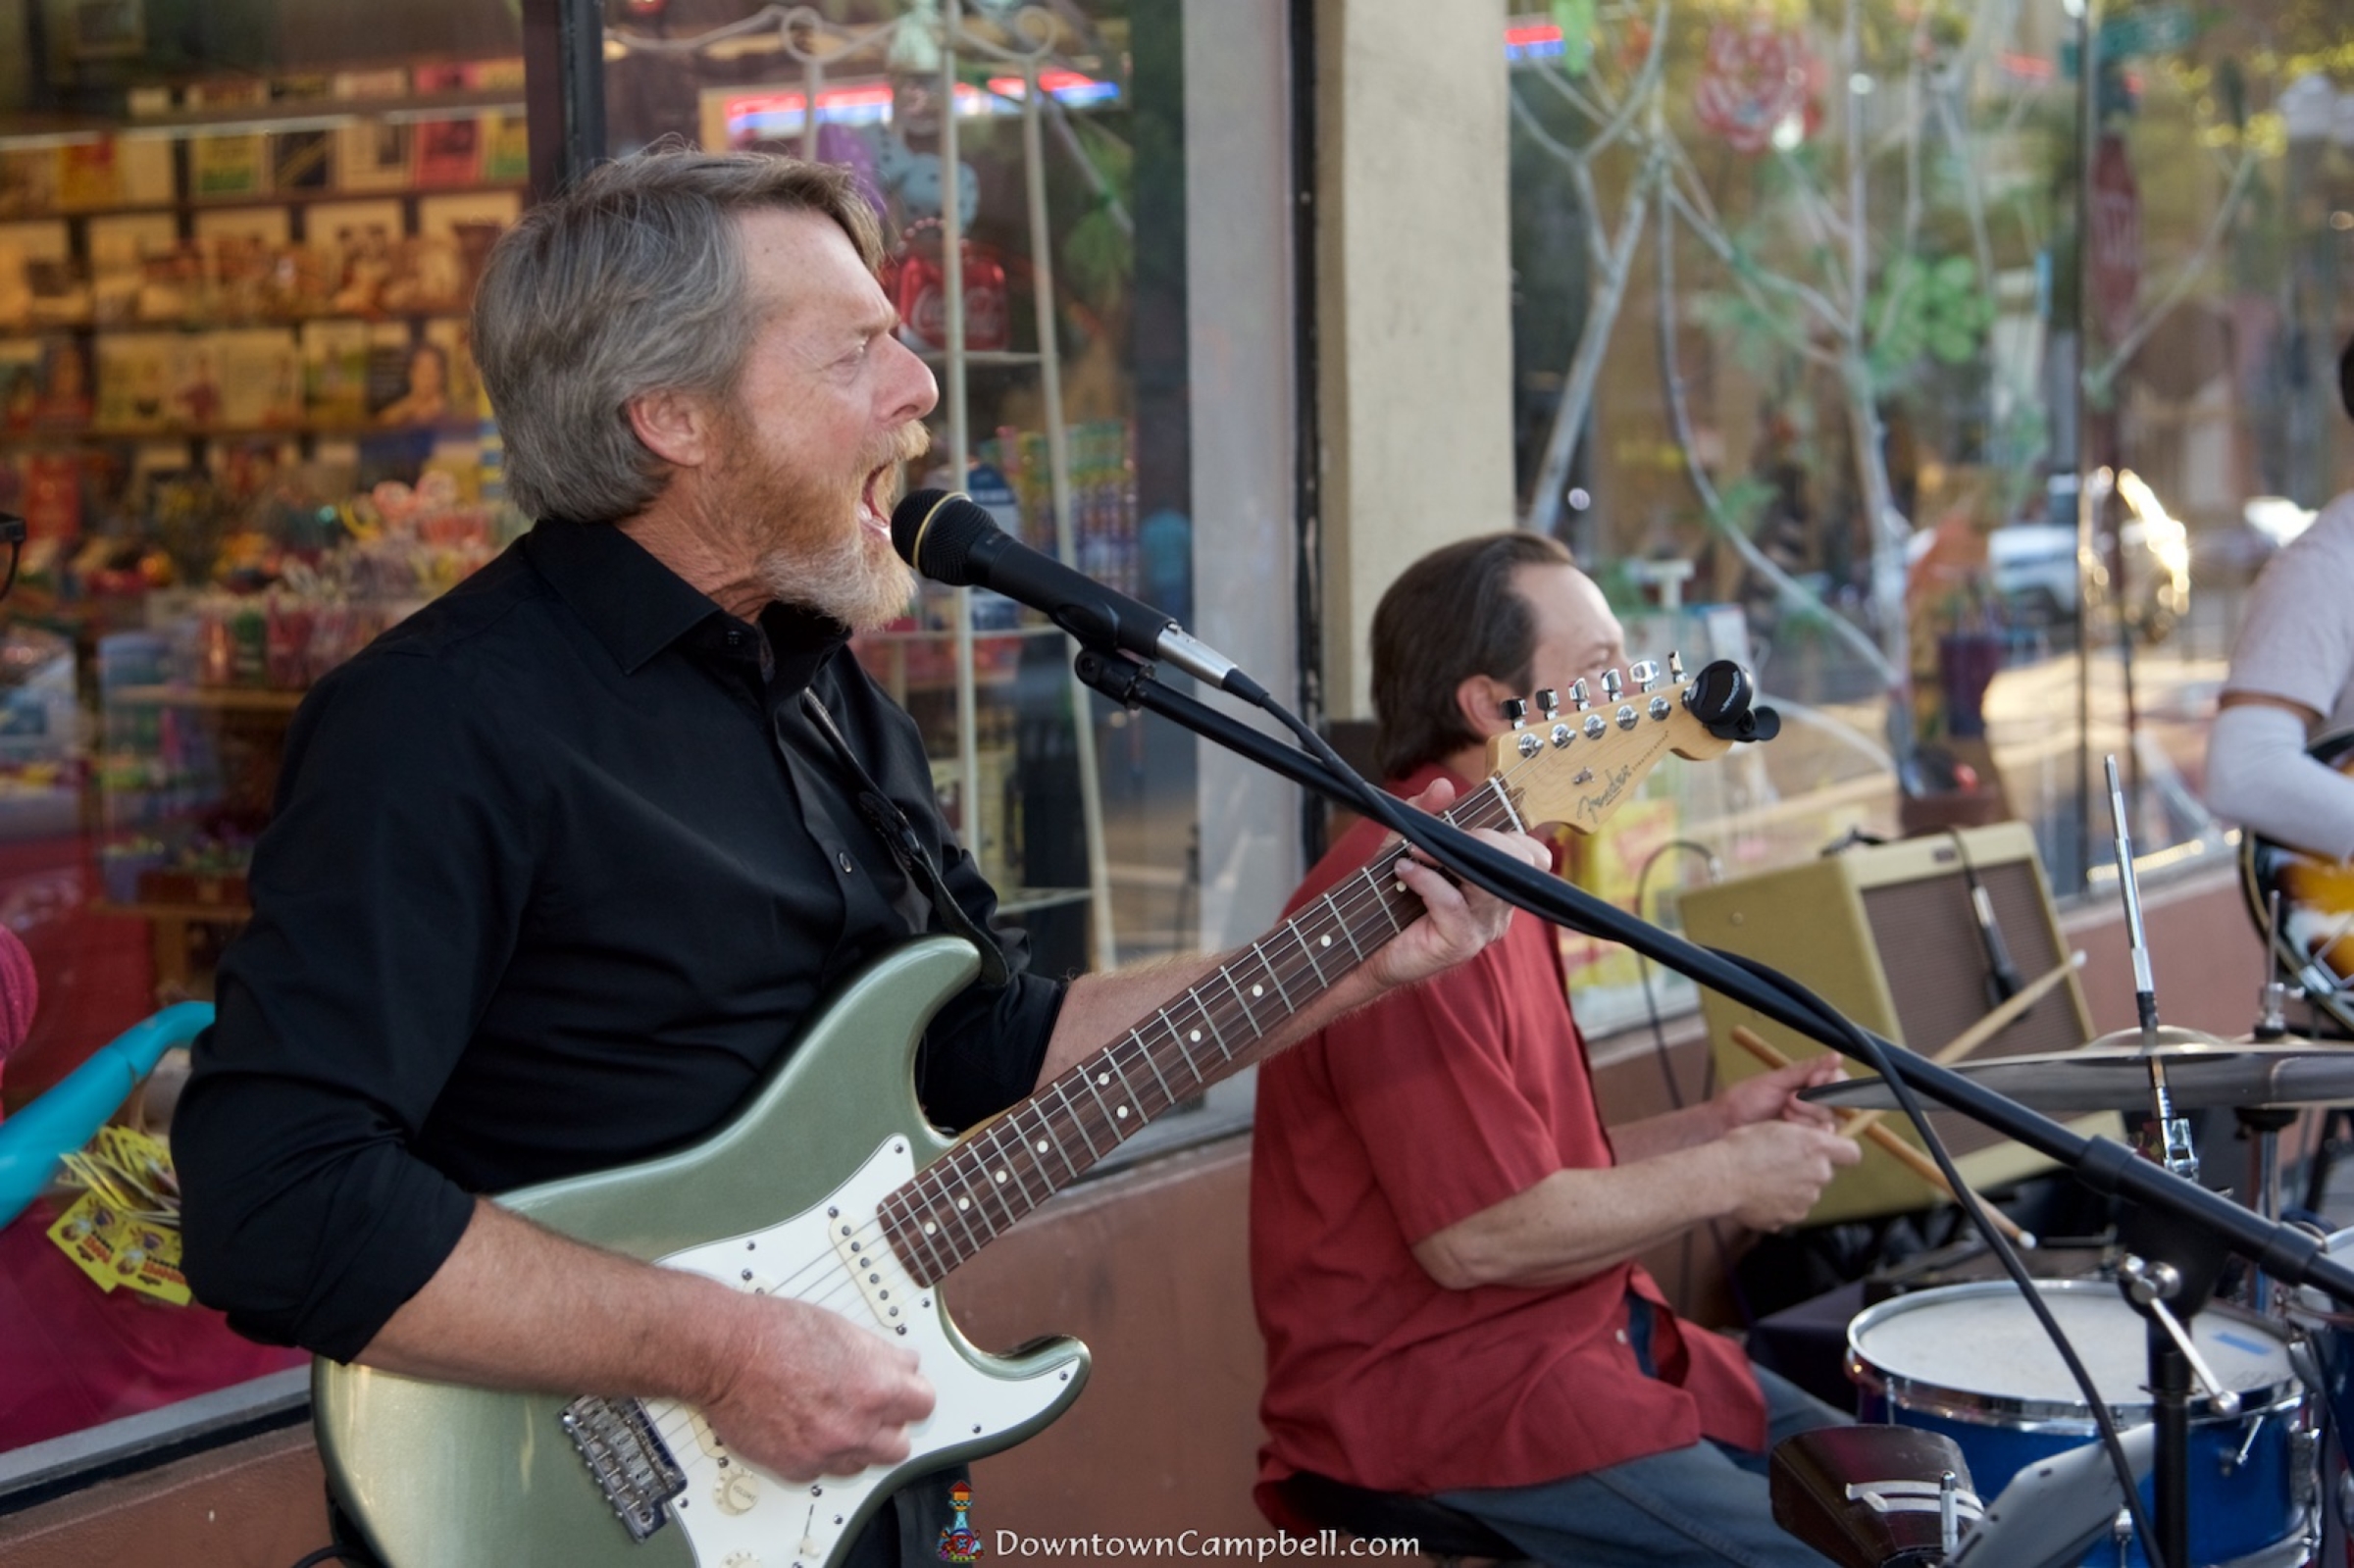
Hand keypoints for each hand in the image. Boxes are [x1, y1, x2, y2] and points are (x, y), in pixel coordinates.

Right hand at [701, 1294, 935, 1481]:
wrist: (725, 1353)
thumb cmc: (774, 1333)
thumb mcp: (844, 1328)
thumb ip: (881, 1355)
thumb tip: (902, 1365)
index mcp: (875, 1387)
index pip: (923, 1404)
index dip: (911, 1394)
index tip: (903, 1391)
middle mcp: (855, 1426)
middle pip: (899, 1445)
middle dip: (888, 1425)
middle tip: (871, 1408)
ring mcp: (825, 1451)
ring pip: (863, 1462)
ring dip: (857, 1443)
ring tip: (835, 1418)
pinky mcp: (796, 1467)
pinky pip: (825, 1470)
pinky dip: (821, 1454)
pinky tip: (808, 1429)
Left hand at [1363, 776, 1551, 992]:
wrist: (1370, 949)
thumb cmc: (1394, 899)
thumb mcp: (1406, 846)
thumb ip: (1426, 815)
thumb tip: (1444, 785)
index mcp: (1498, 885)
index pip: (1532, 856)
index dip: (1510, 836)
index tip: (1470, 827)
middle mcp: (1499, 908)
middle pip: (1518, 864)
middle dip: (1483, 840)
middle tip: (1443, 835)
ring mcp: (1484, 928)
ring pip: (1488, 883)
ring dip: (1449, 857)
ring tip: (1414, 849)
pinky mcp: (1461, 942)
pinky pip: (1453, 904)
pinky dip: (1427, 881)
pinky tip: (1404, 870)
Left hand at [1714, 1053, 1845, 1134]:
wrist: (1723, 1124)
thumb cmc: (1744, 1100)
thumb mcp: (1776, 1080)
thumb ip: (1808, 1070)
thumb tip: (1836, 1057)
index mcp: (1810, 1087)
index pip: (1839, 1083)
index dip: (1833, 1082)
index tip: (1814, 1080)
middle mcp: (1814, 1107)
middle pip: (1839, 1104)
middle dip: (1815, 1100)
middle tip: (1790, 1098)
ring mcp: (1809, 1126)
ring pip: (1830, 1121)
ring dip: (1807, 1115)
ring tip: (1783, 1111)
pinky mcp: (1804, 1144)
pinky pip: (1820, 1139)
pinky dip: (1805, 1130)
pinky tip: (1787, 1125)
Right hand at [1717, 1121, 1860, 1232]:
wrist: (1721, 1178)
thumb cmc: (1743, 1147)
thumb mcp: (1776, 1127)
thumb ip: (1806, 1135)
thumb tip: (1823, 1137)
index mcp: (1817, 1149)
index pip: (1852, 1153)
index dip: (1842, 1151)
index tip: (1830, 1150)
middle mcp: (1818, 1175)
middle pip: (1824, 1173)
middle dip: (1808, 1169)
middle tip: (1780, 1161)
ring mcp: (1805, 1200)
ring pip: (1806, 1192)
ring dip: (1792, 1186)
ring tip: (1763, 1178)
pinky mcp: (1790, 1218)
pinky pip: (1789, 1208)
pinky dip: (1778, 1203)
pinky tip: (1757, 1193)